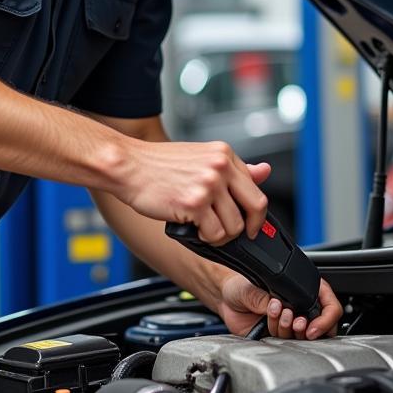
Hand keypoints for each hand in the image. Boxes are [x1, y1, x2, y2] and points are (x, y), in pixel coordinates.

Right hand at [114, 137, 270, 244]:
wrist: (127, 165)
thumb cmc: (157, 164)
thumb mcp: (200, 157)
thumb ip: (233, 168)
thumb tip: (264, 171)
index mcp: (224, 154)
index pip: (256, 188)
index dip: (255, 212)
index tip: (250, 223)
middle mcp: (220, 167)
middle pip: (255, 208)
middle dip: (248, 228)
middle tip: (237, 235)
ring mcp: (208, 185)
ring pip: (234, 226)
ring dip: (220, 234)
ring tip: (202, 227)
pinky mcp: (195, 203)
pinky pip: (214, 234)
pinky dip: (205, 238)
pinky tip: (192, 227)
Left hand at [218, 271, 342, 339]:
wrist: (227, 298)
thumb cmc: (242, 285)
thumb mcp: (256, 286)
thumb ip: (269, 298)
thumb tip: (280, 306)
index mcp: (304, 289)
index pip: (329, 305)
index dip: (325, 319)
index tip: (311, 326)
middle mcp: (300, 307)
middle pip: (322, 326)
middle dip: (311, 328)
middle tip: (297, 325)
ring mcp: (290, 322)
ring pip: (302, 336)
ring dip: (290, 328)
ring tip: (278, 315)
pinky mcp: (279, 334)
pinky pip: (285, 341)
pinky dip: (278, 333)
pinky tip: (268, 321)